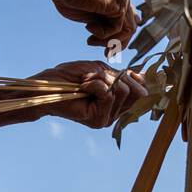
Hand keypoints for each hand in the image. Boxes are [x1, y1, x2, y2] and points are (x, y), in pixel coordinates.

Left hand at [31, 61, 146, 129]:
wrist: (47, 86)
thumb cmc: (70, 77)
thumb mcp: (100, 71)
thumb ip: (122, 76)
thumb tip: (144, 77)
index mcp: (117, 103)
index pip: (142, 93)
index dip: (138, 78)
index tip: (127, 71)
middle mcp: (115, 113)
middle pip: (137, 92)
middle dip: (120, 76)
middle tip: (99, 75)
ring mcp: (107, 118)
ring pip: (123, 91)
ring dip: (102, 79)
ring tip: (86, 81)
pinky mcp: (98, 120)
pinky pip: (108, 95)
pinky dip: (95, 84)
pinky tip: (83, 86)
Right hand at [49, 0, 136, 50]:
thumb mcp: (89, 12)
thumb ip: (103, 21)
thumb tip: (113, 39)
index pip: (128, 18)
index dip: (119, 36)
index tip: (106, 48)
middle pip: (131, 26)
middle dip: (116, 43)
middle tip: (105, 53)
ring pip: (128, 30)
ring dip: (109, 41)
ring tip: (91, 41)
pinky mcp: (119, 5)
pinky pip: (118, 29)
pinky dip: (103, 34)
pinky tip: (89, 27)